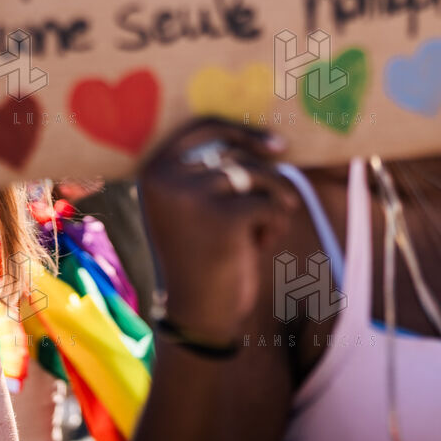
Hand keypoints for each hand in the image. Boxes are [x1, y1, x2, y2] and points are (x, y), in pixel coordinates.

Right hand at [138, 118, 296, 346]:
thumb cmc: (203, 254)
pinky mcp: (222, 220)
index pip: (203, 126)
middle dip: (268, 175)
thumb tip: (264, 135)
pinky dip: (274, 223)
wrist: (198, 315)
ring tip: (270, 227)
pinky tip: (262, 247)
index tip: (276, 146)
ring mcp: (192, 197)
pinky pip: (267, 204)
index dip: (243, 131)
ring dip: (274, 200)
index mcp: (154, 170)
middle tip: (286, 199)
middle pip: (235, 150)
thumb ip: (209, 169)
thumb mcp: (193, 205)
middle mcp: (167, 178)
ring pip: (256, 175)